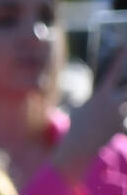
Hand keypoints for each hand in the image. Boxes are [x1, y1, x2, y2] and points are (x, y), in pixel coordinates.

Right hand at [57, 48, 126, 178]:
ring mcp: (119, 115)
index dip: (120, 57)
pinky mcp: (122, 128)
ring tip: (120, 107)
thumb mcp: (75, 112)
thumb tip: (75, 101)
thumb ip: (79, 103)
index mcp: (101, 95)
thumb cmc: (74, 129)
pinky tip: (115, 131)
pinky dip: (123, 127)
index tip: (125, 45)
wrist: (78, 149)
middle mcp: (113, 102)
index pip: (112, 71)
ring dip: (123, 107)